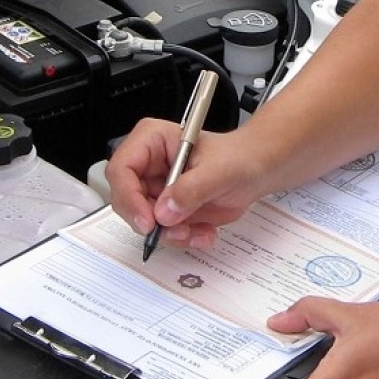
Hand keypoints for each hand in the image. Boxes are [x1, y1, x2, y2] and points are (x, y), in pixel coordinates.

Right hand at [106, 118, 267, 248]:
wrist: (256, 170)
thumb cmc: (240, 156)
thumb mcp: (220, 170)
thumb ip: (191, 189)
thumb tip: (164, 211)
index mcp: (152, 140)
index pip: (121, 169)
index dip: (128, 197)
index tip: (148, 221)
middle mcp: (148, 165)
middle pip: (126, 200)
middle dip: (152, 222)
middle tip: (179, 230)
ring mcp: (156, 188)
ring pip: (143, 221)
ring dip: (171, 234)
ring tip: (198, 231)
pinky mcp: (166, 209)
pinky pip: (162, 231)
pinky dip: (182, 238)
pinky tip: (204, 232)